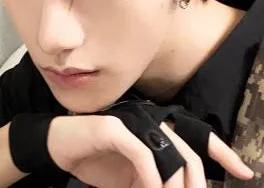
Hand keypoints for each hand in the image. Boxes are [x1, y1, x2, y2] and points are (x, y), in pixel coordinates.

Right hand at [47, 115, 253, 187]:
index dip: (221, 152)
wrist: (59, 146)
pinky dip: (150, 177)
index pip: (195, 138)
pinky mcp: (114, 128)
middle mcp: (147, 121)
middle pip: (188, 153)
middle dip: (195, 186)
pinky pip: (142, 154)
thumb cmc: (96, 159)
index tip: (243, 171)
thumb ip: (152, 181)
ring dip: (172, 187)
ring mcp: (131, 122)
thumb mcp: (131, 177)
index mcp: (155, 130)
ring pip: (169, 154)